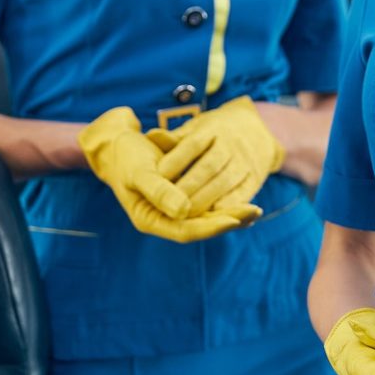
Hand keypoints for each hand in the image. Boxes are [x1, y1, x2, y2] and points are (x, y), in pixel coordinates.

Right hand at [79, 106, 258, 242]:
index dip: (210, 226)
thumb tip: (183, 210)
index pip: (185, 230)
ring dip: (229, 214)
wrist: (118, 144)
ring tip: (255, 210)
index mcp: (149, 219)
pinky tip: (244, 200)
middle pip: (199, 227)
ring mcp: (172, 210)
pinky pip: (205, 204)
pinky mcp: (180, 198)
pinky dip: (223, 202)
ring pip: (205, 218)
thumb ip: (159, 190)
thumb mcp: (139, 170)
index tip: (234, 218)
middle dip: (227, 220)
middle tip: (254, 212)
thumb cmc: (126, 156)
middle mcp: (162, 219)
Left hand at [146, 96, 284, 212]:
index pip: (193, 144)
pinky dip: (226, 208)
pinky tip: (209, 219)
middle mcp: (232, 144)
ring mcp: (245, 162)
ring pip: (224, 183)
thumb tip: (151, 136)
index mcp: (214, 128)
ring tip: (183, 216)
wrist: (258, 130)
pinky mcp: (254, 179)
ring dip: (203, 201)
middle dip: (188, 186)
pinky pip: (241, 195)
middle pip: (209, 166)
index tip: (158, 177)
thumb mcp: (196, 128)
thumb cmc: (214, 133)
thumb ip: (174, 139)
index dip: (176, 161)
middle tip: (168, 204)